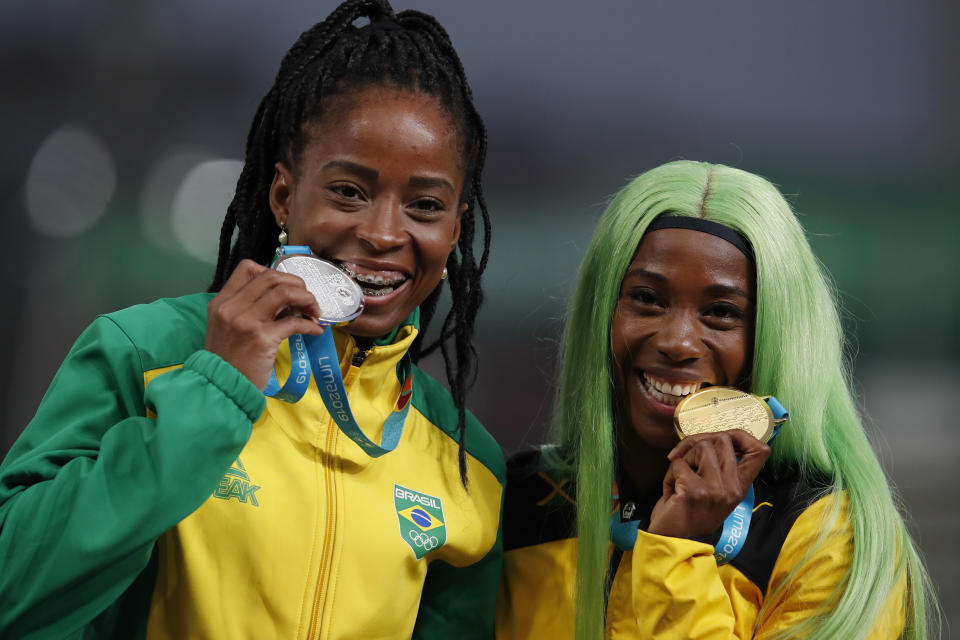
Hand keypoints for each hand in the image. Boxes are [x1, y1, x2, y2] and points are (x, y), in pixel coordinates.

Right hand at [205, 259, 325, 389]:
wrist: (221, 388)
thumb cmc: (228, 359)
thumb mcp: (228, 327)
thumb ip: (249, 309)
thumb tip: (285, 298)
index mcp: (222, 301)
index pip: (247, 268)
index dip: (273, 272)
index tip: (286, 287)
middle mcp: (232, 307)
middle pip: (271, 277)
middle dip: (297, 284)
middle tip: (308, 299)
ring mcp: (246, 322)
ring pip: (284, 293)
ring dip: (307, 299)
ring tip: (314, 312)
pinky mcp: (262, 339)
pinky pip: (294, 322)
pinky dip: (310, 324)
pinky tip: (315, 330)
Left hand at [647, 430, 769, 538]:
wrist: (673, 539)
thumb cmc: (689, 511)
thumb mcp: (715, 491)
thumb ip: (720, 467)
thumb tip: (713, 436)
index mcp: (740, 487)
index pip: (760, 450)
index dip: (740, 436)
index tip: (718, 439)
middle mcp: (733, 488)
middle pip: (723, 439)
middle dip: (698, 443)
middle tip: (687, 460)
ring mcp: (715, 490)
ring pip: (701, 446)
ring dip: (683, 458)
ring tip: (680, 478)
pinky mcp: (694, 491)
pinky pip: (678, 463)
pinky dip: (669, 474)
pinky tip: (672, 491)